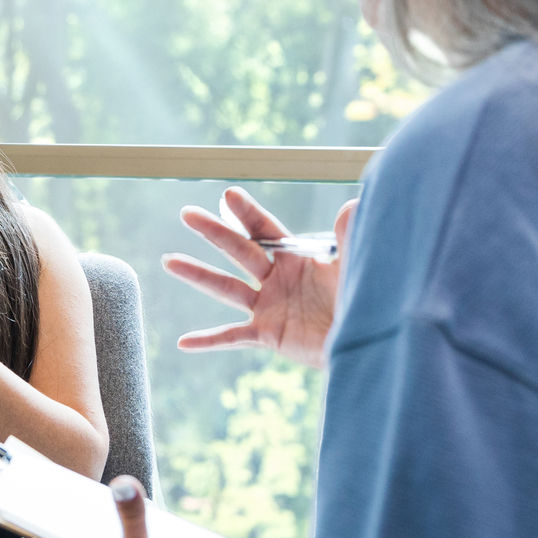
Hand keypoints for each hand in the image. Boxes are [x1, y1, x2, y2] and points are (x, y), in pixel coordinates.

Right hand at [162, 188, 357, 368]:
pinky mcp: (267, 333)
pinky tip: (184, 342)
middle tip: (188, 214)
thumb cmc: (364, 300)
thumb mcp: (356, 266)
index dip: (247, 213)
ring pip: (226, 288)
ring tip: (170, 261)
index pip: (265, 230)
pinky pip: (232, 337)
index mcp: (295, 258)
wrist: (367, 342)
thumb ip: (351, 238)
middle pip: (239, 251)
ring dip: (197, 275)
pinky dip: (209, 340)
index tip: (229, 195)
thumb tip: (354, 203)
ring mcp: (268, 306)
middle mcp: (276, 278)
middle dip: (214, 231)